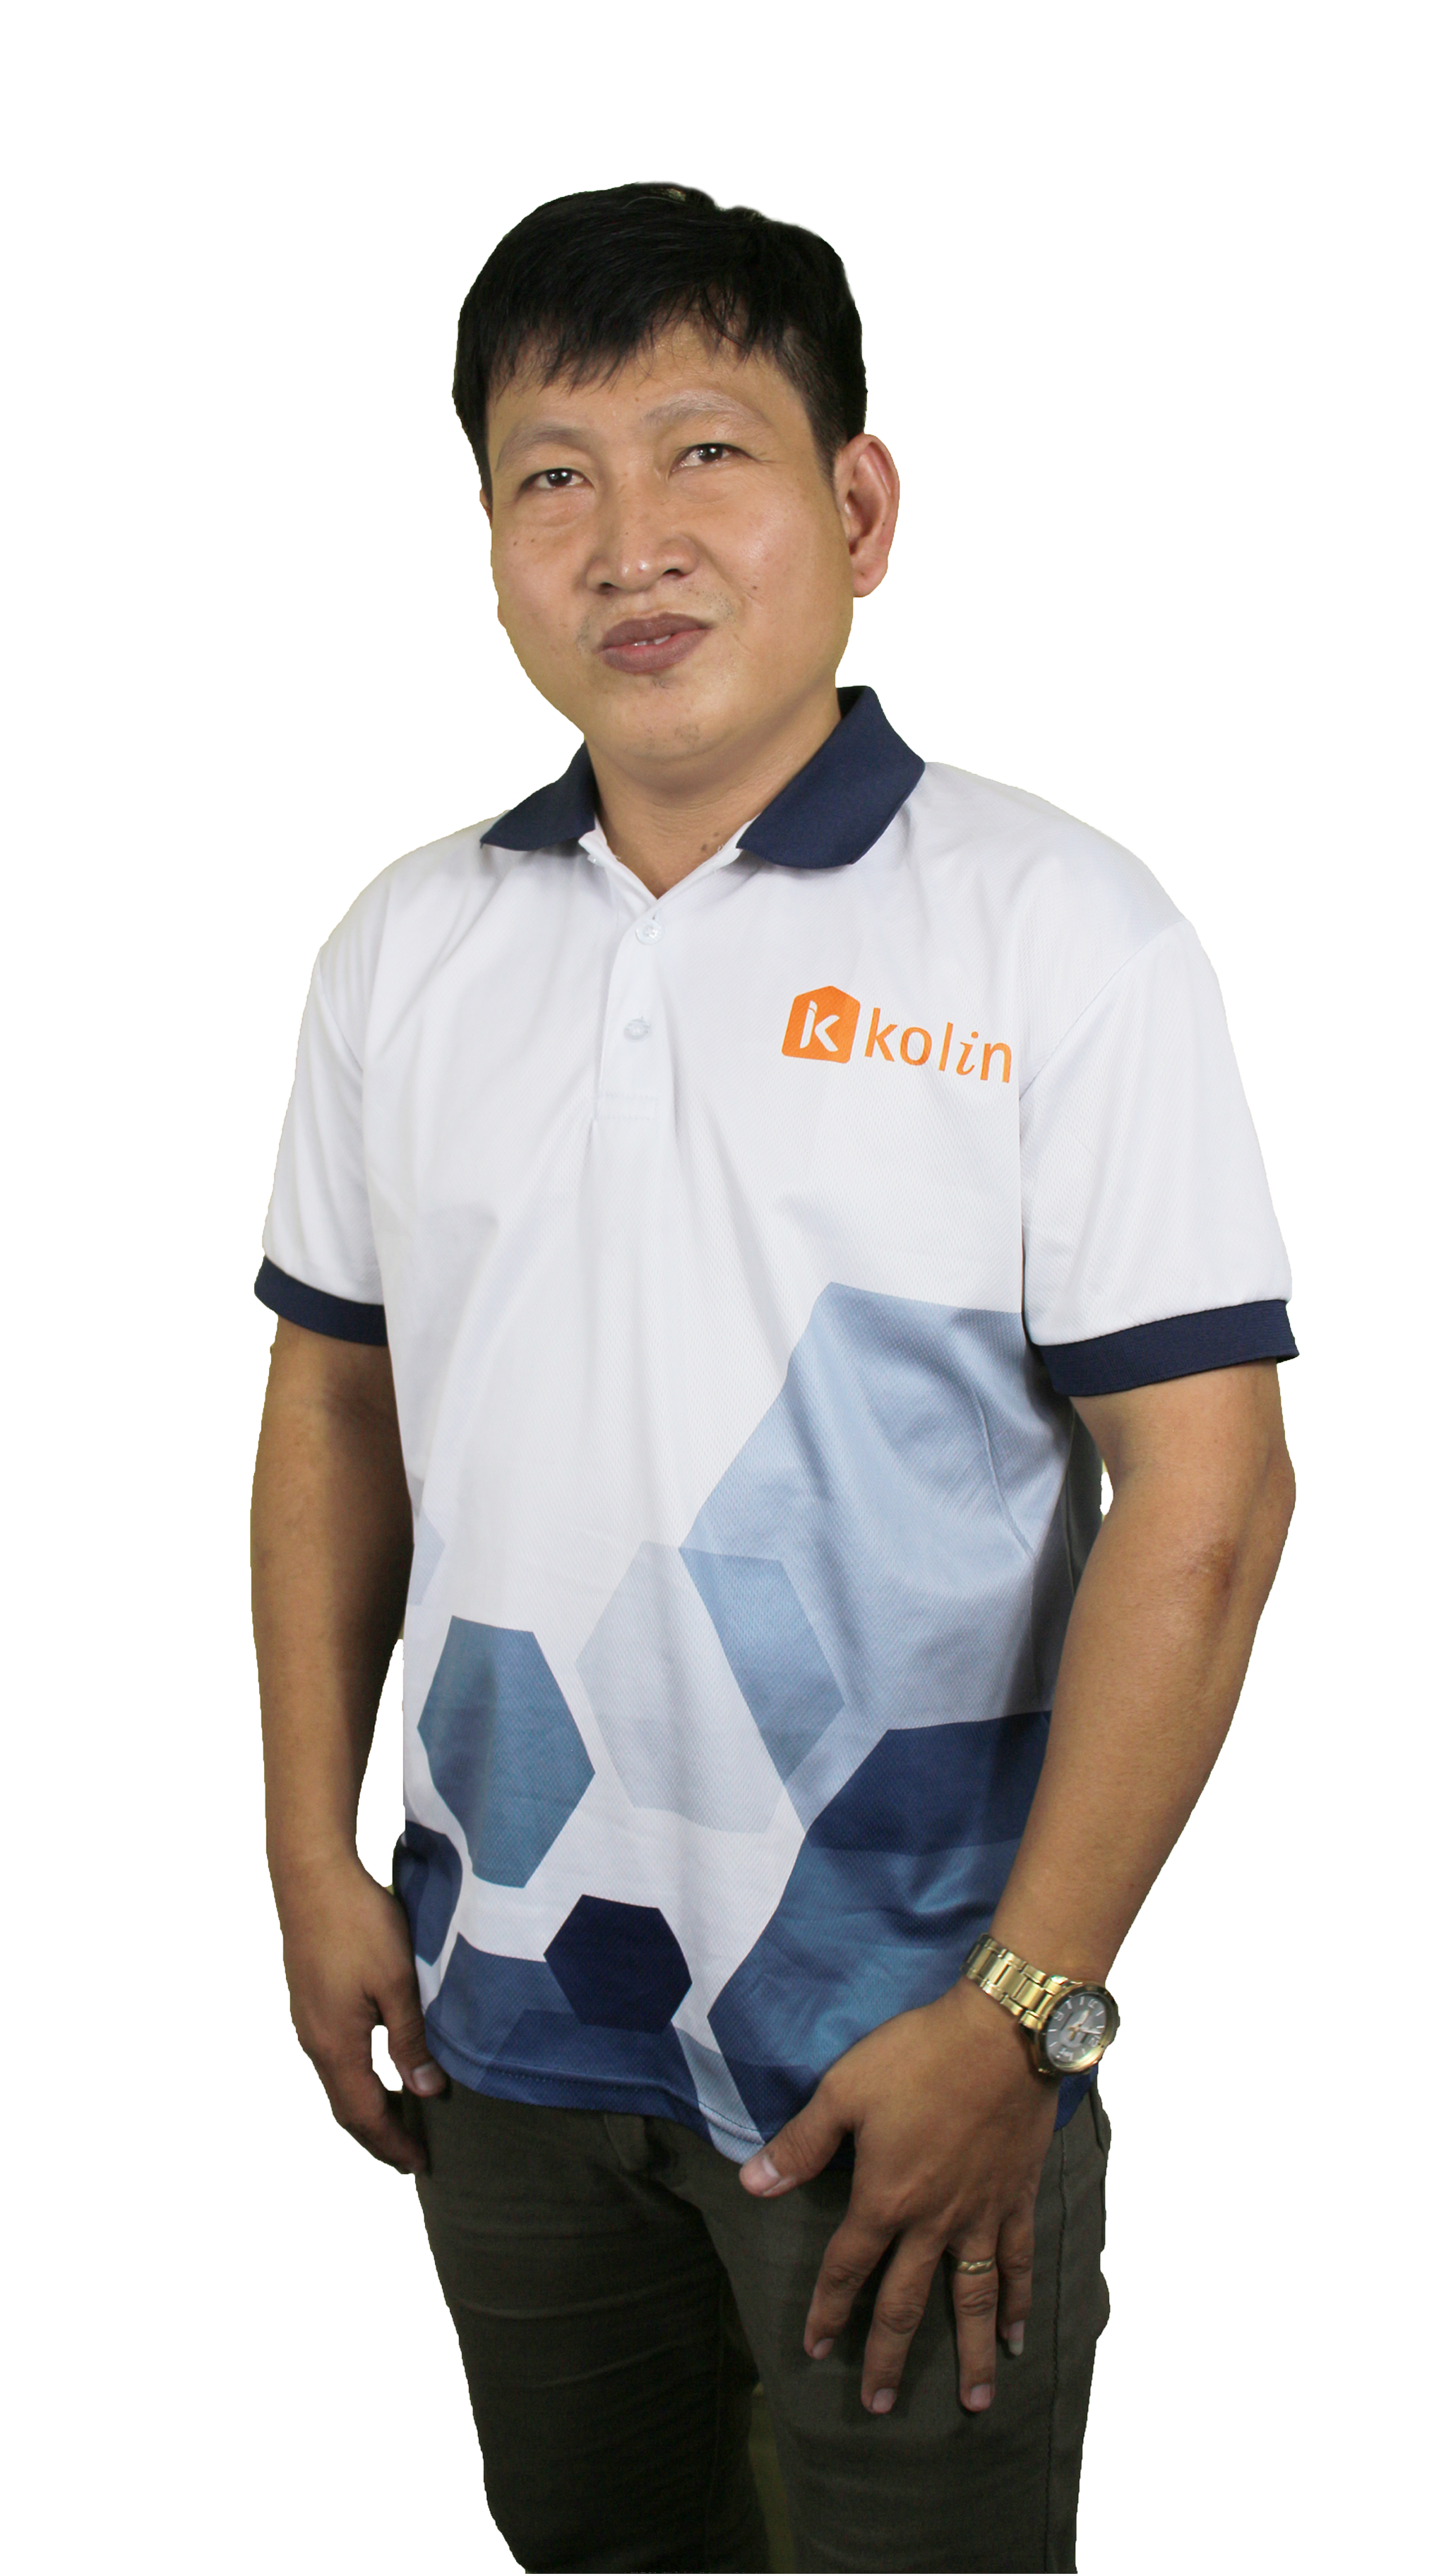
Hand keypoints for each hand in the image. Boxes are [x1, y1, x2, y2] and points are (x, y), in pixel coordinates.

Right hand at [276, 1854, 445, 2174]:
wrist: (311, 1874)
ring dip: (367, 2104)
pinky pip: (333, 2055)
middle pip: (345, 2106)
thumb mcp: (398, 1983)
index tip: (420, 2164)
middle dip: (378, 2135)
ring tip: (402, 2115)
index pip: (363, 2114)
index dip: (392, 2144)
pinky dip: (357, 2076)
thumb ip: (411, 2040)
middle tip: (412, 2154)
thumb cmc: (358, 1923)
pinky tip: (379, 2065)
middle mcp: (314, 2039)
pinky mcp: (309, 1997)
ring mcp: (307, 2018)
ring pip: (338, 2080)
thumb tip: (426, 2093)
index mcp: (335, 2044)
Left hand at [739, 1978, 1057, 2414]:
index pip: (849, 2267)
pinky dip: (1019, 2302)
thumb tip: (752, 2184)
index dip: (829, 2310)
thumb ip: (800, 2144)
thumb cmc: (918, 2056)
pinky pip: (1018, 2263)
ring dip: (971, 2355)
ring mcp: (980, 2215)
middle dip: (889, 2356)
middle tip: (879, 2404)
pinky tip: (1020, 2337)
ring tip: (974, 2405)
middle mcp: (933, 2221)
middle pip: (906, 2302)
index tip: (816, 2349)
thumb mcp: (844, 2090)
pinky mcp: (1016, 2199)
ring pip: (972, 2300)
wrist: (1002, 2034)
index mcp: (886, 2198)